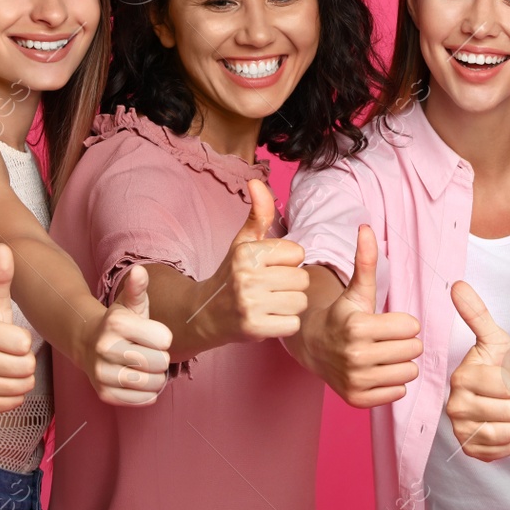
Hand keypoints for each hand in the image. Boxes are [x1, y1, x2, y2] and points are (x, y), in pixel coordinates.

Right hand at [0, 243, 37, 413]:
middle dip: (23, 360)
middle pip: (26, 366)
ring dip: (20, 377)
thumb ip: (1, 277)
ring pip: (24, 386)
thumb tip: (3, 247)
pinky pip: (15, 402)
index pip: (25, 343)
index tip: (7, 337)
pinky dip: (12, 394)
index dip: (22, 340)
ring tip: (4, 366)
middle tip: (7, 354)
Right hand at [83, 264, 173, 406]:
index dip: (164, 338)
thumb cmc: (119, 323)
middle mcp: (105, 348)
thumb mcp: (130, 303)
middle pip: (160, 362)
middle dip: (161, 358)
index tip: (154, 335)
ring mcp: (102, 372)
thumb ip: (138, 287)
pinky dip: (148, 393)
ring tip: (147, 367)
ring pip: (152, 383)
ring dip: (157, 377)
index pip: (164, 339)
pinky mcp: (104, 393)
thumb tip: (139, 271)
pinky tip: (140, 380)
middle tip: (151, 353)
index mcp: (116, 323)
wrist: (88, 343)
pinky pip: (142, 400)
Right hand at [197, 179, 308, 341]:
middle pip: (302, 279)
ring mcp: (251, 304)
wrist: (206, 314)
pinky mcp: (255, 328)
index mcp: (247, 252)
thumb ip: (258, 213)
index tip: (269, 268)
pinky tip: (268, 319)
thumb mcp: (243, 242)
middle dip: (291, 284)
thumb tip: (256, 181)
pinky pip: (293, 324)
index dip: (288, 261)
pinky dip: (285, 324)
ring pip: (300, 302)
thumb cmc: (232, 274)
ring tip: (269, 303)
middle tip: (270, 288)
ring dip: (290, 305)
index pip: (298, 252)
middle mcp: (247, 277)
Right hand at [309, 225, 421, 407]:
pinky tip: (376, 371)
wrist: (313, 346)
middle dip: (404, 342)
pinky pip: (398, 393)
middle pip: (413, 350)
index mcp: (358, 326)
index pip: (412, 327)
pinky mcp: (357, 399)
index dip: (403, 322)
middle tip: (385, 339)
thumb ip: (366, 260)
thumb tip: (366, 228)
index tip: (385, 322)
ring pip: (409, 373)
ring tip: (382, 354)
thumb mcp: (357, 290)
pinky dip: (392, 384)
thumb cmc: (342, 315)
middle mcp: (356, 355)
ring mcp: (356, 380)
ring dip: (400, 364)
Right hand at [444, 280, 509, 460]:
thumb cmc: (502, 370)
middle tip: (505, 398)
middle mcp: (454, 407)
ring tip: (504, 412)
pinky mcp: (471, 452)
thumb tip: (457, 285)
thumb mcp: (496, 340)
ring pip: (506, 431)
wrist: (509, 402)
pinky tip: (503, 428)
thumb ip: (477, 314)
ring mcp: (461, 432)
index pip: (504, 385)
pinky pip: (504, 449)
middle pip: (506, 410)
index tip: (503, 379)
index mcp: (460, 378)